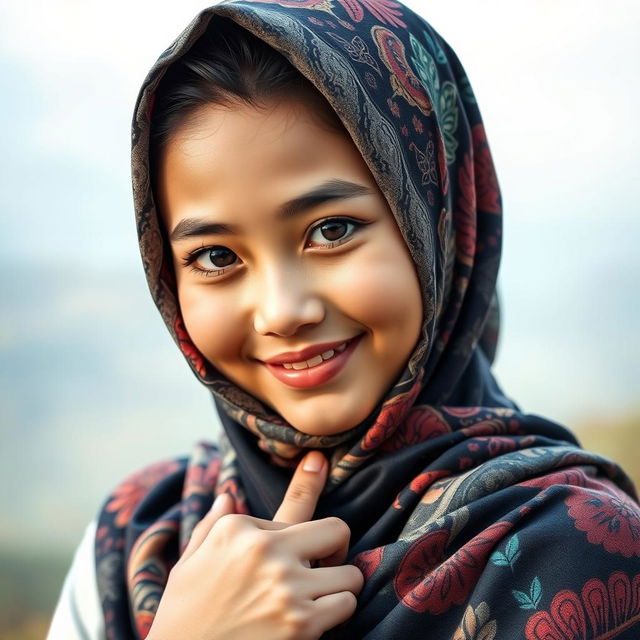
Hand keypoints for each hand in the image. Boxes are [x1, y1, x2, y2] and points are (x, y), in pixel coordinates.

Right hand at [147, 450, 363, 639]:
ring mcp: (287, 587)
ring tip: (317, 596)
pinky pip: (346, 605)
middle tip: (322, 564)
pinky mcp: (301, 625)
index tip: (320, 460)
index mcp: (239, 530)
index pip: (293, 501)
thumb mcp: (188, 564)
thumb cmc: (184, 614)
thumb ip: (211, 527)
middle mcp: (266, 550)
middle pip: (336, 531)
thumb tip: (225, 496)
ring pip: (349, 574)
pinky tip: (315, 618)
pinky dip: (337, 612)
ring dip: (337, 586)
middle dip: (335, 548)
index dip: (311, 478)